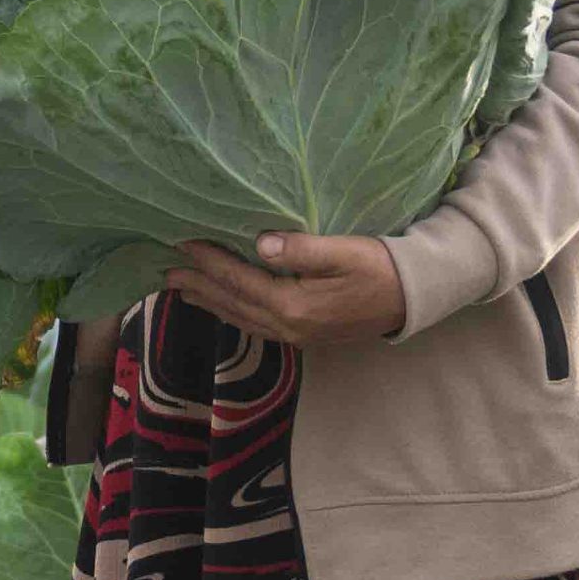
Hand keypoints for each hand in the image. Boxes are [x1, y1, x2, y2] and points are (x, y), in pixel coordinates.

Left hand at [161, 231, 406, 349]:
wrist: (413, 300)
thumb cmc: (381, 268)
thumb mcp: (345, 251)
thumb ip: (302, 250)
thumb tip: (260, 245)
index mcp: (293, 305)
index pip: (238, 280)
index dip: (208, 261)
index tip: (181, 243)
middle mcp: (287, 327)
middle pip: (232, 303)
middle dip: (198, 285)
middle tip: (165, 270)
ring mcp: (295, 336)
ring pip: (240, 318)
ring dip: (210, 302)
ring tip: (182, 288)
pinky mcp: (304, 336)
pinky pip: (256, 326)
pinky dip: (233, 314)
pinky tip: (224, 306)